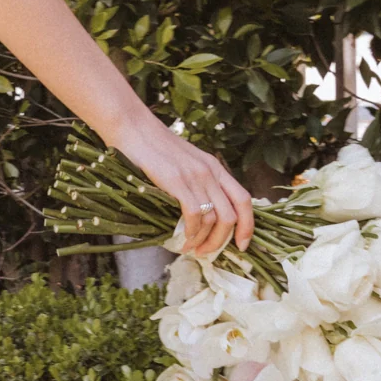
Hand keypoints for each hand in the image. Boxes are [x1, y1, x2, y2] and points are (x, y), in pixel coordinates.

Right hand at [111, 114, 254, 259]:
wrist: (133, 128)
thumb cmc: (153, 147)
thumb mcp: (185, 161)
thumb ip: (196, 180)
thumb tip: (199, 212)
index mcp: (215, 167)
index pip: (244, 200)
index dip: (248, 226)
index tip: (242, 245)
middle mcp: (210, 172)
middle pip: (231, 216)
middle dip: (222, 241)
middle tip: (207, 253)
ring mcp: (195, 177)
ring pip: (214, 219)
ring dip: (204, 241)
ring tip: (191, 249)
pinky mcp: (177, 182)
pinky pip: (195, 215)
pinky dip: (192, 232)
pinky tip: (183, 239)